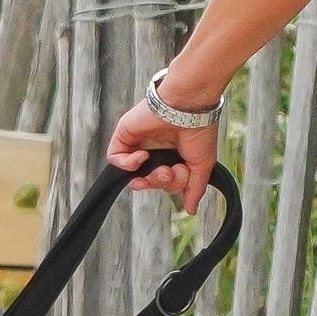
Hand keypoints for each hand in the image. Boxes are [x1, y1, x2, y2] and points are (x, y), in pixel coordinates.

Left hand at [107, 96, 216, 210]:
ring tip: (161, 169)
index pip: (164, 182)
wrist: (189, 105)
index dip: (172, 185)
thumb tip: (190, 210)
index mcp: (173, 156)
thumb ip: (194, 188)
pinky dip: (127, 164)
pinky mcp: (125, 135)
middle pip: (148, 181)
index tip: (184, 174)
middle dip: (161, 183)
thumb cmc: (200, 129)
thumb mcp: (201, 165)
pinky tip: (143, 157)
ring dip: (147, 180)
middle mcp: (155, 150)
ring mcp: (139, 143)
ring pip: (133, 175)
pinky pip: (115, 158)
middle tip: (171, 172)